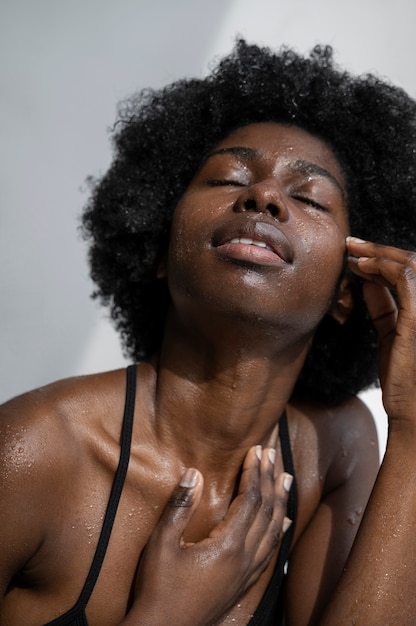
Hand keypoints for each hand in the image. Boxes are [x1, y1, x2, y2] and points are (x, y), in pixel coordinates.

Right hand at [128, 445, 292, 625]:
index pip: (249, 500)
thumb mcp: (162, 544)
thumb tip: (193, 473)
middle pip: (265, 511)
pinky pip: (270, 552)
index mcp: (227, 546)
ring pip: (273, 531)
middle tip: (273, 455)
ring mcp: (247, 573)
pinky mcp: (244, 583)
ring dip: (280, 502)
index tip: (256, 450)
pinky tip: (283, 524)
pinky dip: (279, 532)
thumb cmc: (159, 588)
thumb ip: (180, 507)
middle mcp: (244, 558)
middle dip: (269, 480)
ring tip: (286, 480)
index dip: (254, 472)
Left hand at [347, 236, 415, 422]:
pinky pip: (403, 278)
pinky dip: (380, 266)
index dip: (385, 259)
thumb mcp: (391, 335)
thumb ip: (384, 307)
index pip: (411, 273)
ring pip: (409, 264)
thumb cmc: (404, 379)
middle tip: (351, 244)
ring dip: (377, 254)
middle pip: (412, 263)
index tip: (358, 255)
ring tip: (352, 252)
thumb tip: (367, 281)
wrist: (413, 412)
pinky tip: (360, 267)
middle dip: (380, 250)